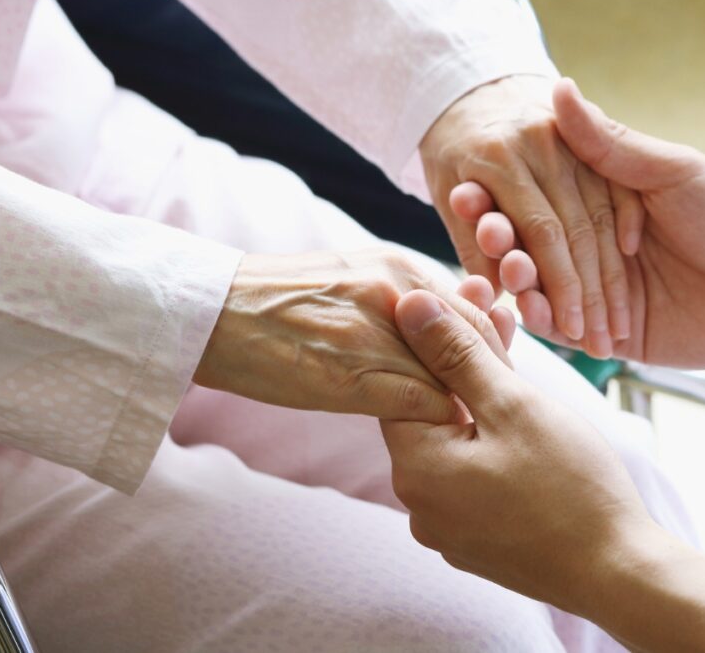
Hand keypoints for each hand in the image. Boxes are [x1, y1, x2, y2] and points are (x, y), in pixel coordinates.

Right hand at [193, 248, 514, 420]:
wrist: (214, 312)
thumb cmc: (281, 302)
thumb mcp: (352, 279)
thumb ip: (404, 300)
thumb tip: (449, 328)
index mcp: (399, 267)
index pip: (474, 311)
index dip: (490, 350)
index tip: (489, 380)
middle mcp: (398, 291)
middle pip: (475, 342)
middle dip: (486, 379)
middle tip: (485, 409)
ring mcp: (379, 332)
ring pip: (454, 377)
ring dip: (461, 405)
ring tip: (464, 432)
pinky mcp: (356, 375)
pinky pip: (424, 404)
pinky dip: (434, 423)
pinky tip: (428, 437)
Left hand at [380, 287, 653, 614]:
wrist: (620, 573)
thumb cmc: (570, 487)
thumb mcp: (512, 404)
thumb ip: (456, 354)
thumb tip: (407, 306)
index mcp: (416, 469)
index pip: (400, 383)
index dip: (433, 335)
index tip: (466, 300)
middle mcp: (419, 504)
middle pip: (430, 410)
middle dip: (461, 359)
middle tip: (497, 313)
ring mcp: (448, 526)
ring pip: (455, 439)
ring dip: (480, 395)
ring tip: (512, 349)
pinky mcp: (478, 537)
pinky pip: (473, 472)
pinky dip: (492, 438)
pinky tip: (523, 411)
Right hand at [459, 78, 704, 366]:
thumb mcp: (672, 171)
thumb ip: (608, 145)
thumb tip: (558, 89)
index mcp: (607, 199)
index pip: (542, 196)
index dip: (505, 195)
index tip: (470, 188)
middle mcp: (597, 244)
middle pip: (534, 243)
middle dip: (504, 238)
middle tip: (481, 229)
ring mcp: (601, 291)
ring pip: (543, 287)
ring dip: (519, 278)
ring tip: (504, 268)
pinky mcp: (611, 334)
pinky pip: (567, 329)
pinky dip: (544, 319)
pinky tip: (528, 308)